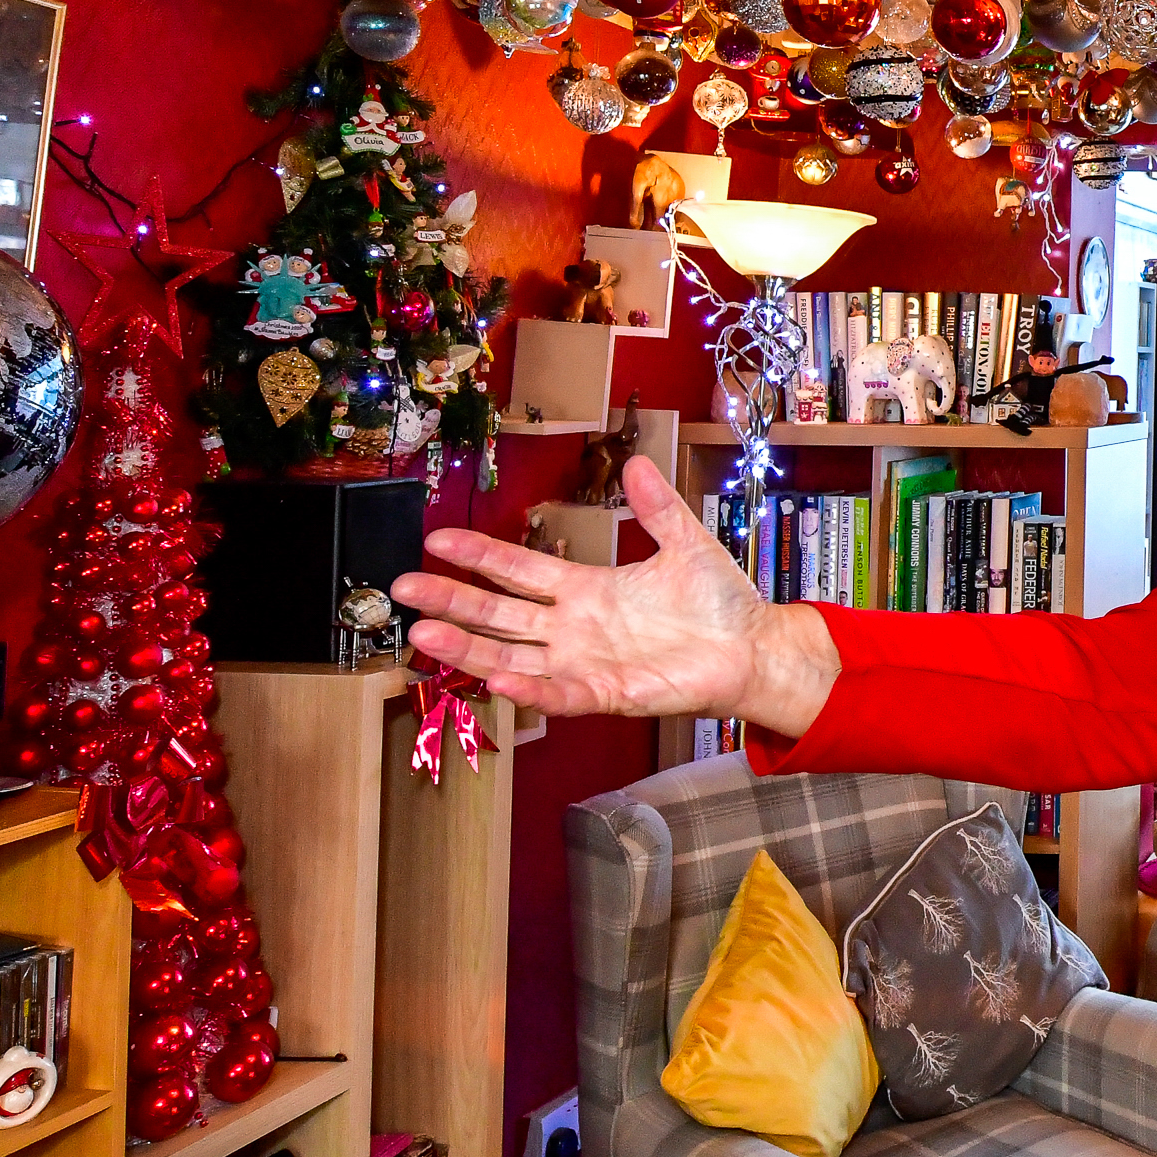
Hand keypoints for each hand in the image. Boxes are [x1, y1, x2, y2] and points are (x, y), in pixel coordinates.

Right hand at [391, 458, 836, 728]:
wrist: (754, 647)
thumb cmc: (719, 604)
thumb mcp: (685, 543)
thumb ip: (656, 507)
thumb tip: (637, 461)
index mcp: (585, 590)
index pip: (518, 569)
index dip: (477, 555)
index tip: (435, 539)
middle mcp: (574, 629)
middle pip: (498, 614)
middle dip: (450, 601)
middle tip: (402, 588)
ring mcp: (586, 664)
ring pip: (512, 656)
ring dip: (469, 648)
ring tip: (424, 634)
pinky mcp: (609, 694)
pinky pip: (561, 694)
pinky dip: (531, 688)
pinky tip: (499, 679)